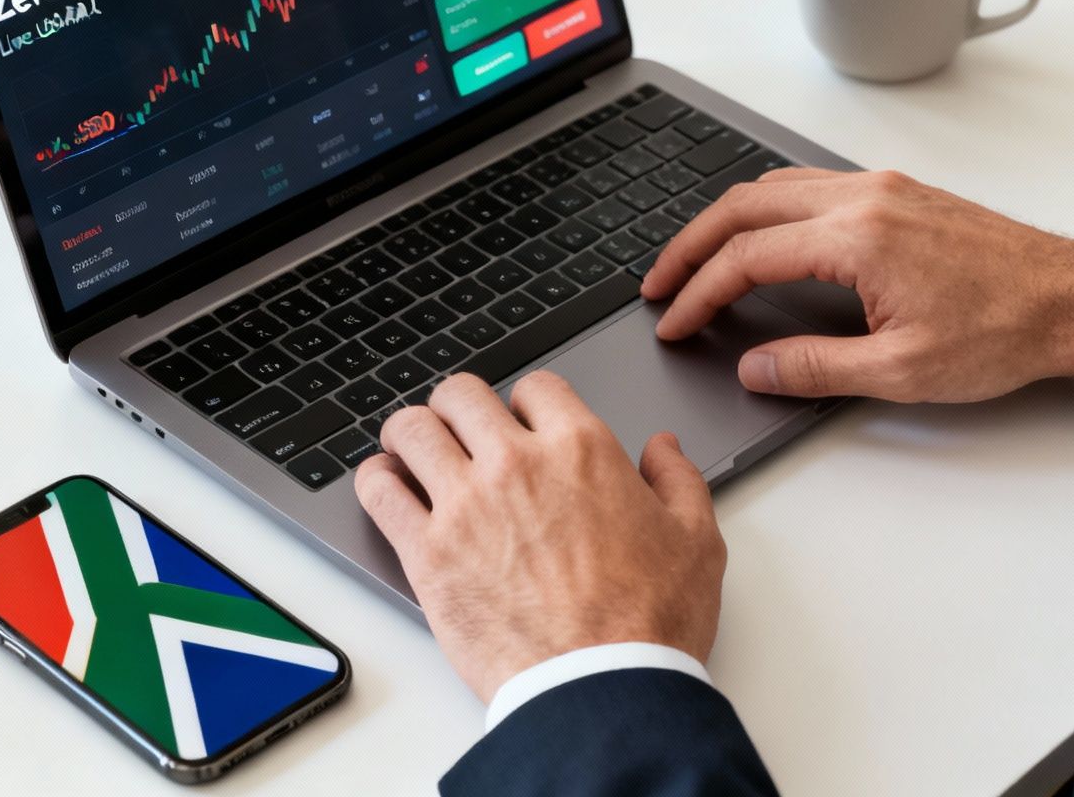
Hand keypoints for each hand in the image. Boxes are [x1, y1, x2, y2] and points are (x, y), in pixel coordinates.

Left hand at [352, 371, 725, 702]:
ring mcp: (465, 505)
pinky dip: (377, 481)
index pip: (536, 387)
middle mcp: (516, 463)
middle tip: (463, 431)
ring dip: (412, 435)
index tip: (526, 425)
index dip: (530, 403)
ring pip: (412, 429)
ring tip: (415, 451)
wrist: (602, 687)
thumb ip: (678, 480)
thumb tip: (663, 448)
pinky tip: (387, 486)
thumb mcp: (696, 540)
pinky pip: (379, 491)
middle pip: (461, 394)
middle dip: (461, 408)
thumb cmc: (649, 622)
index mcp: (581, 450)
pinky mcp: (426, 552)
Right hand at [641, 169, 1073, 403]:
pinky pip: (809, 186)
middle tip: (659, 284)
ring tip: (697, 262)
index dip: (698, 292)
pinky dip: (767, 210)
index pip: (747, 257)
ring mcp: (881, 188)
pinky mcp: (898, 193)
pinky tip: (761, 239)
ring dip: (727, 222)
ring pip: (775, 186)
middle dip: (691, 244)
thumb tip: (754, 367)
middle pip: (745, 204)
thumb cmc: (1001, 332)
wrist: (1069, 299)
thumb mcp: (902, 372)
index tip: (673, 322)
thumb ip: (816, 368)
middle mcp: (863, 197)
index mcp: (858, 237)